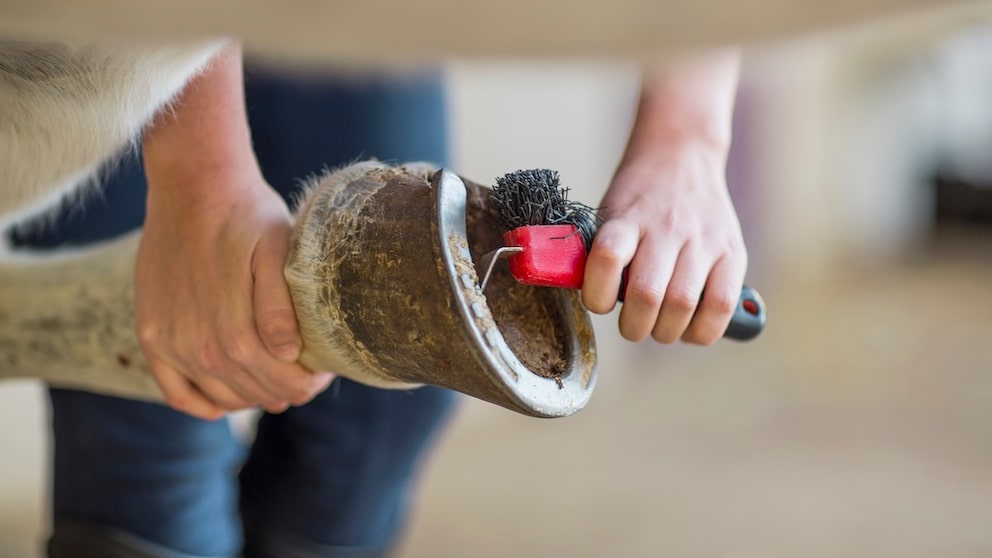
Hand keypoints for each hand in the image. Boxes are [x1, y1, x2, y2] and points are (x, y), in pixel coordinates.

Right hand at [135, 166, 333, 418]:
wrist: (193, 186)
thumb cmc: (247, 215)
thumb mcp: (278, 252)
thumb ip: (280, 306)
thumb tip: (288, 353)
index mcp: (233, 332)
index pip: (281, 382)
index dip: (308, 384)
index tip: (323, 373)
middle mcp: (197, 346)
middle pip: (253, 392)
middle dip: (286, 389)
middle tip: (306, 375)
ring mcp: (169, 343)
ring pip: (220, 396)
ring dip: (251, 396)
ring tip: (274, 380)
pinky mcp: (150, 334)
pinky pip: (175, 391)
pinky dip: (202, 403)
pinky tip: (224, 401)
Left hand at [581, 143, 746, 344]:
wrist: (682, 155)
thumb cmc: (638, 198)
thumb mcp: (609, 213)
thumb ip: (600, 254)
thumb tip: (591, 300)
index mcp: (627, 218)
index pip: (608, 258)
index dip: (597, 295)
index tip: (600, 302)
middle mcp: (666, 228)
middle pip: (647, 294)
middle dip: (633, 326)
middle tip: (632, 325)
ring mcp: (703, 240)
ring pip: (682, 304)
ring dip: (666, 332)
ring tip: (660, 327)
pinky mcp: (732, 252)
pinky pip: (721, 305)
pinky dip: (702, 329)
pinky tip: (690, 327)